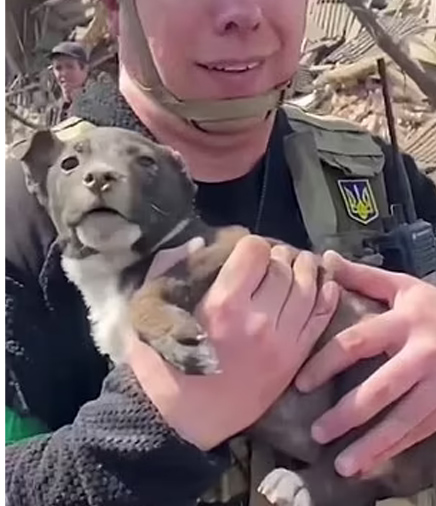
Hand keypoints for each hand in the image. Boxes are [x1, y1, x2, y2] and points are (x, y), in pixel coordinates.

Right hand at [129, 236, 339, 450]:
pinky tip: (320, 284)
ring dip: (302, 270)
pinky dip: (325, 294)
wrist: (181, 421)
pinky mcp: (295, 360)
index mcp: (222, 305)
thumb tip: (197, 243)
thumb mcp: (147, 312)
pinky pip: (321, 317)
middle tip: (265, 261)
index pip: (255, 251)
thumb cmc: (160, 366)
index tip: (239, 253)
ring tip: (291, 266)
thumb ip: (167, 269)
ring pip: (309, 287)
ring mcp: (282, 342)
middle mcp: (259, 319)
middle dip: (275, 256)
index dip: (247, 245)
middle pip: (283, 266)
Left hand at [294, 251, 435, 477]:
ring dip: (372, 444)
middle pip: (381, 389)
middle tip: (317, 433)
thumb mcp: (405, 288)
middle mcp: (423, 355)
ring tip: (341, 464)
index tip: (300, 384)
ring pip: (404, 420)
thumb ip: (364, 278)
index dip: (325, 364)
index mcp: (404, 322)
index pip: (356, 343)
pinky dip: (394, 450)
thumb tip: (324, 260)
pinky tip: (370, 464)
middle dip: (348, 414)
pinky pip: (420, 432)